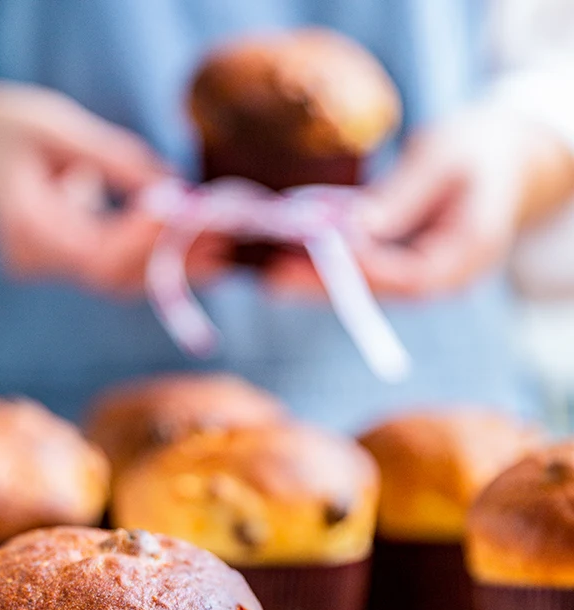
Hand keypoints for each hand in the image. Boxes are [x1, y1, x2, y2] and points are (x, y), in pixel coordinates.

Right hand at [0, 82, 229, 292]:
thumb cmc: (9, 129)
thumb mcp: (61, 129)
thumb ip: (118, 162)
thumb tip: (177, 191)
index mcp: (21, 224)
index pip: (93, 252)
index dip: (145, 241)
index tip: (190, 214)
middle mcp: (32, 259)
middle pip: (111, 275)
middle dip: (170, 259)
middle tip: (223, 238)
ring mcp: (47, 269)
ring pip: (117, 281)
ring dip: (172, 267)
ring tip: (222, 247)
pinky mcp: (64, 266)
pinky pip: (113, 272)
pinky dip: (154, 262)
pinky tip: (195, 251)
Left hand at [264, 108, 573, 298]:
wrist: (508, 156)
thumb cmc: (479, 147)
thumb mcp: (443, 157)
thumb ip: (401, 197)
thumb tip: (355, 230)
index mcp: (471, 249)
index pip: (412, 275)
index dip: (365, 269)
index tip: (321, 255)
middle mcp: (450, 275)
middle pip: (383, 290)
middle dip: (327, 284)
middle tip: (275, 276)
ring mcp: (430, 276)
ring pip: (371, 286)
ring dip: (322, 280)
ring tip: (273, 270)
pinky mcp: (411, 267)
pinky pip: (369, 272)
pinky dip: (333, 265)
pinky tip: (294, 256)